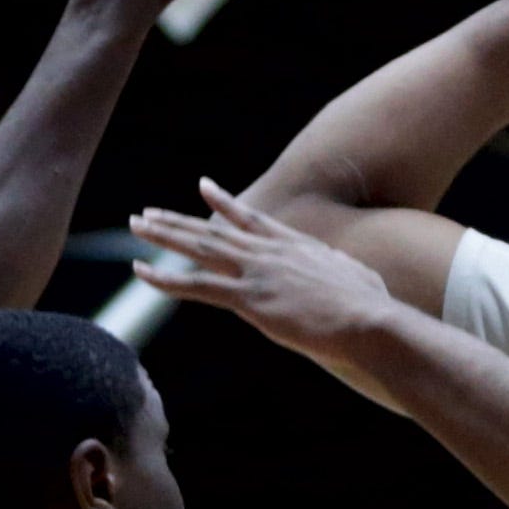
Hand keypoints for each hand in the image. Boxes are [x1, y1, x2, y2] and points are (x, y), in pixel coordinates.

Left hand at [129, 178, 393, 366]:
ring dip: (163, 237)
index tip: (203, 186)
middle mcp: (272, 252)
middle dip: (177, 221)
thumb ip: (345, 270)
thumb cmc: (373, 307)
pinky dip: (166, 279)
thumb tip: (347, 269)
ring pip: (200, 249)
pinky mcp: (251, 298)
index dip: (224, 203)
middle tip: (146, 213)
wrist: (369, 321)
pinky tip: (141, 271)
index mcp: (297, 246)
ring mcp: (259, 272)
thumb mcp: (360, 278)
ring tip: (136, 226)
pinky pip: (197, 286)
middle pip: (215, 230)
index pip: (252, 218)